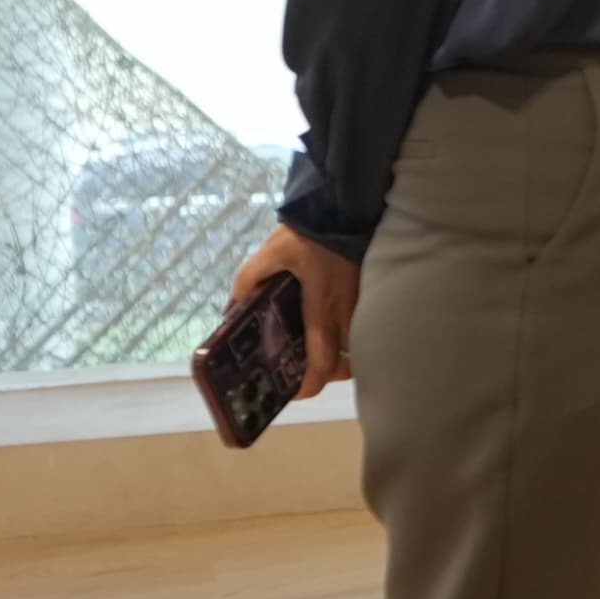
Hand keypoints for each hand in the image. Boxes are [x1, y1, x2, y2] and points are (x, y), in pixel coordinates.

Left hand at [231, 223, 361, 396]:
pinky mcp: (368, 294)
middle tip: (302, 367)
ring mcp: (362, 306)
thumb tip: (232, 309)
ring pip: (356, 350)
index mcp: (321, 311)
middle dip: (325, 375)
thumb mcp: (268, 254)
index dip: (307, 386)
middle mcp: (346, 315)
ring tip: (317, 348)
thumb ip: (247, 281)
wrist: (344, 207)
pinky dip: (348, 337)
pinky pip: (361, 328)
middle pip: (344, 367)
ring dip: (339, 358)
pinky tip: (330, 323)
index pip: (322, 365)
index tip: (291, 391)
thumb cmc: (307, 234)